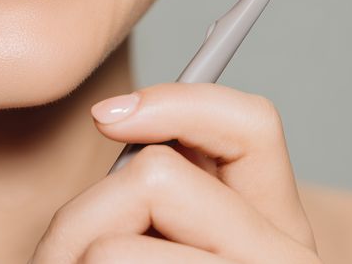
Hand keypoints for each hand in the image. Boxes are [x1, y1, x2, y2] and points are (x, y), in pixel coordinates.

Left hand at [30, 83, 320, 262]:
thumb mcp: (173, 240)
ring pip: (111, 249)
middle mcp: (281, 259)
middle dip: (82, 219)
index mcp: (275, 224)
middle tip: (69, 262)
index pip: (252, 125)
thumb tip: (120, 121)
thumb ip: (164, 195)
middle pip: (153, 179)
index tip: (107, 117)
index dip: (176, 103)